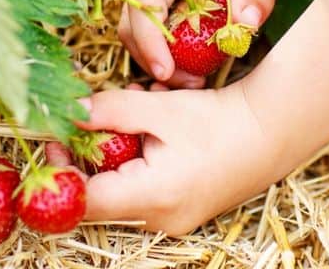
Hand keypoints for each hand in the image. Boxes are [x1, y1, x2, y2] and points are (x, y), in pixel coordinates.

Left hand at [46, 82, 286, 234]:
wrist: (273, 131)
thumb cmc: (220, 120)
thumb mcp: (158, 109)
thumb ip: (108, 111)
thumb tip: (70, 113)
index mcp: (153, 198)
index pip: (84, 201)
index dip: (60, 171)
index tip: (55, 138)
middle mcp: (160, 220)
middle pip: (101, 194)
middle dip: (93, 152)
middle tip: (98, 115)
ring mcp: (172, 219)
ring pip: (122, 188)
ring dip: (118, 149)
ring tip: (137, 109)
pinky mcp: (181, 210)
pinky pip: (143, 188)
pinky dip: (137, 158)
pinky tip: (154, 126)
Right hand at [119, 0, 281, 87]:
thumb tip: (246, 23)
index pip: (144, 3)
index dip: (149, 41)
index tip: (166, 72)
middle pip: (131, 26)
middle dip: (154, 60)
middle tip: (192, 83)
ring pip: (133, 33)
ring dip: (156, 61)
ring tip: (194, 79)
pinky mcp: (149, 0)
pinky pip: (143, 32)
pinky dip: (160, 54)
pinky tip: (188, 67)